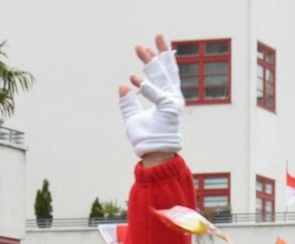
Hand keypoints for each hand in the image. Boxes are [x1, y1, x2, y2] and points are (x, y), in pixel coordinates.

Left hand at [118, 35, 181, 161]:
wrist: (154, 155)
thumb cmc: (147, 139)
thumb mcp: (133, 118)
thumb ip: (128, 104)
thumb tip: (122, 87)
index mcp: (166, 98)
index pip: (163, 74)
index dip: (154, 59)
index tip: (143, 47)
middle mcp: (172, 98)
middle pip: (165, 70)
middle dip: (158, 53)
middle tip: (152, 36)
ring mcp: (172, 103)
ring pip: (162, 77)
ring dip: (150, 62)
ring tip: (140, 48)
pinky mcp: (169, 110)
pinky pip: (157, 95)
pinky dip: (147, 87)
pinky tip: (134, 79)